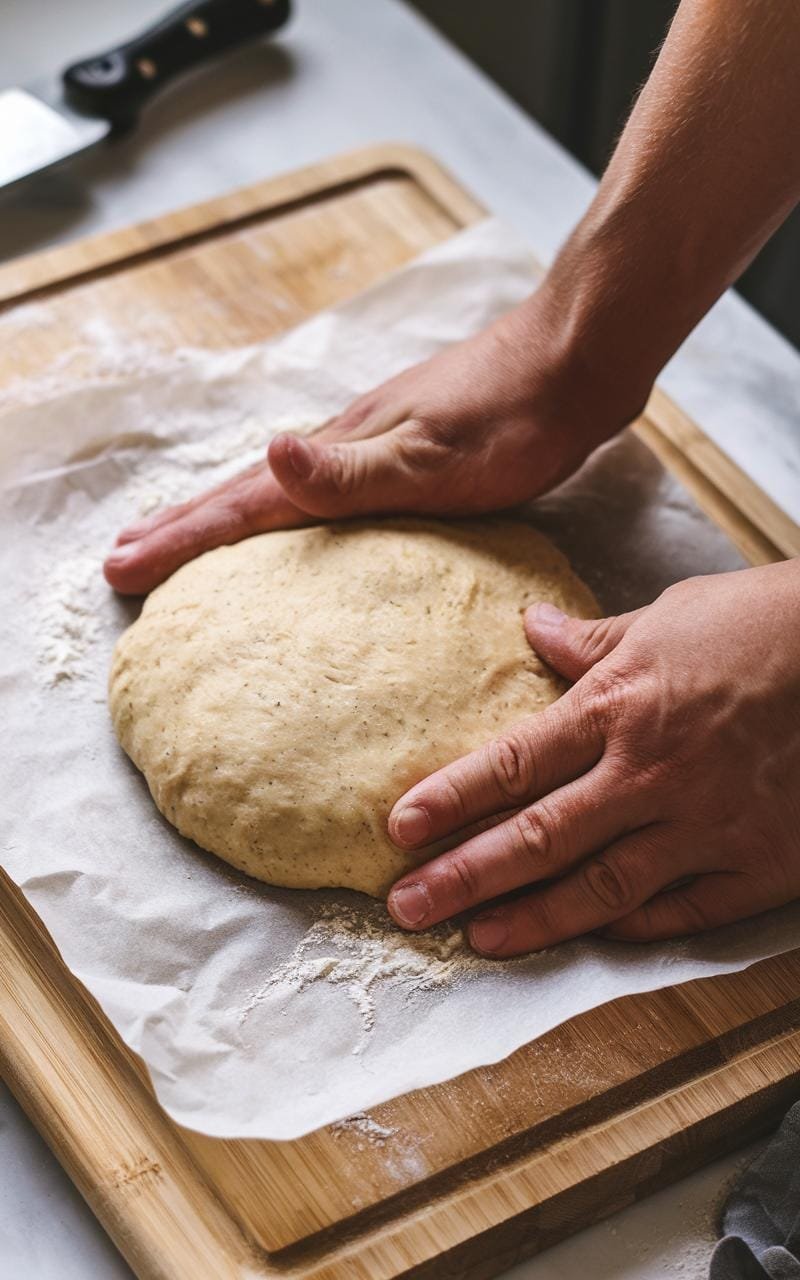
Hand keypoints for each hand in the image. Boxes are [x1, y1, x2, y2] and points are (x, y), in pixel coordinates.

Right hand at [104, 295, 636, 594]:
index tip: (120, 568)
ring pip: (278, 485)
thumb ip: (353, 470)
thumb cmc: (516, 419)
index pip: (243, 504)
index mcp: (342, 452)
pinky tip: (295, 513)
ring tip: (184, 534)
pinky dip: (281, 504)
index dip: (182, 538)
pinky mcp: (407, 443)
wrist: (577, 359)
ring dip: (223, 514)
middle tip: (124, 556)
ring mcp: (374, 440)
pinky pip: (319, 484)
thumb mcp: (436, 457)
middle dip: (182, 526)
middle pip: (245, 489)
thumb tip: (266, 455)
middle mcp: (345, 442)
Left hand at [386, 559, 799, 956]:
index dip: (452, 798)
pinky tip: (591, 939)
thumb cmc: (763, 627)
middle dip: (464, 875)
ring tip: (476, 939)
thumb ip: (592, 641)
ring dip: (533, 918)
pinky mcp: (759, 863)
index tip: (400, 829)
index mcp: (620, 706)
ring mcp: (706, 824)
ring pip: (602, 887)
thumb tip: (531, 628)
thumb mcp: (666, 618)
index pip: (514, 762)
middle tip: (407, 906)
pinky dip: (632, 928)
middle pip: (539, 836)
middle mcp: (652, 773)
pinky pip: (682, 911)